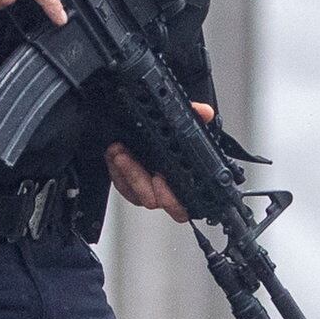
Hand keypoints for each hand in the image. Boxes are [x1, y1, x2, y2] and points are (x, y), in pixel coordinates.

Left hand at [106, 103, 212, 223]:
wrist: (143, 133)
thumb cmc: (170, 136)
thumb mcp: (182, 123)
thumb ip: (195, 116)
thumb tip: (205, 112)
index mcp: (183, 182)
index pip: (182, 206)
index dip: (173, 199)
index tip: (161, 177)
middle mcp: (165, 191)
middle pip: (153, 199)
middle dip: (138, 179)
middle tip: (130, 160)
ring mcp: (146, 190)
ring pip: (134, 193)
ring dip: (125, 171)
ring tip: (119, 152)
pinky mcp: (129, 186)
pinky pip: (121, 186)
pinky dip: (116, 170)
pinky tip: (114, 155)